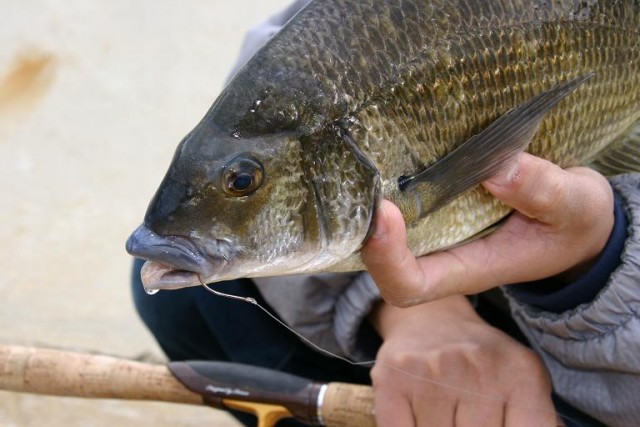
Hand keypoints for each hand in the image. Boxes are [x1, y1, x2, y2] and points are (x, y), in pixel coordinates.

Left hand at [362, 153, 614, 305]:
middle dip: (365, 229)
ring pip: (387, 233)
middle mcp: (445, 255)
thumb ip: (544, 192)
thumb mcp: (576, 205)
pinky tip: (384, 150)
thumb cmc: (575, 222)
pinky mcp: (441, 207)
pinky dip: (389, 182)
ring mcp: (439, 232)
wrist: (576, 221)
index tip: (386, 212)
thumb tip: (498, 170)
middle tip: (359, 183)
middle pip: (384, 261)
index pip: (412, 285)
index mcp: (472, 269)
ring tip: (361, 165)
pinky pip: (404, 203)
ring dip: (370, 206)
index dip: (387, 259)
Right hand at [370, 296, 557, 425]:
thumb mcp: (522, 384)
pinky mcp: (392, 379)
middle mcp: (477, 367)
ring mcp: (432, 373)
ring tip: (446, 417)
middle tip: (465, 419)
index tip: (494, 425)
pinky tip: (418, 419)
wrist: (429, 319)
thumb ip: (537, 420)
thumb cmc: (481, 365)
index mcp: (521, 373)